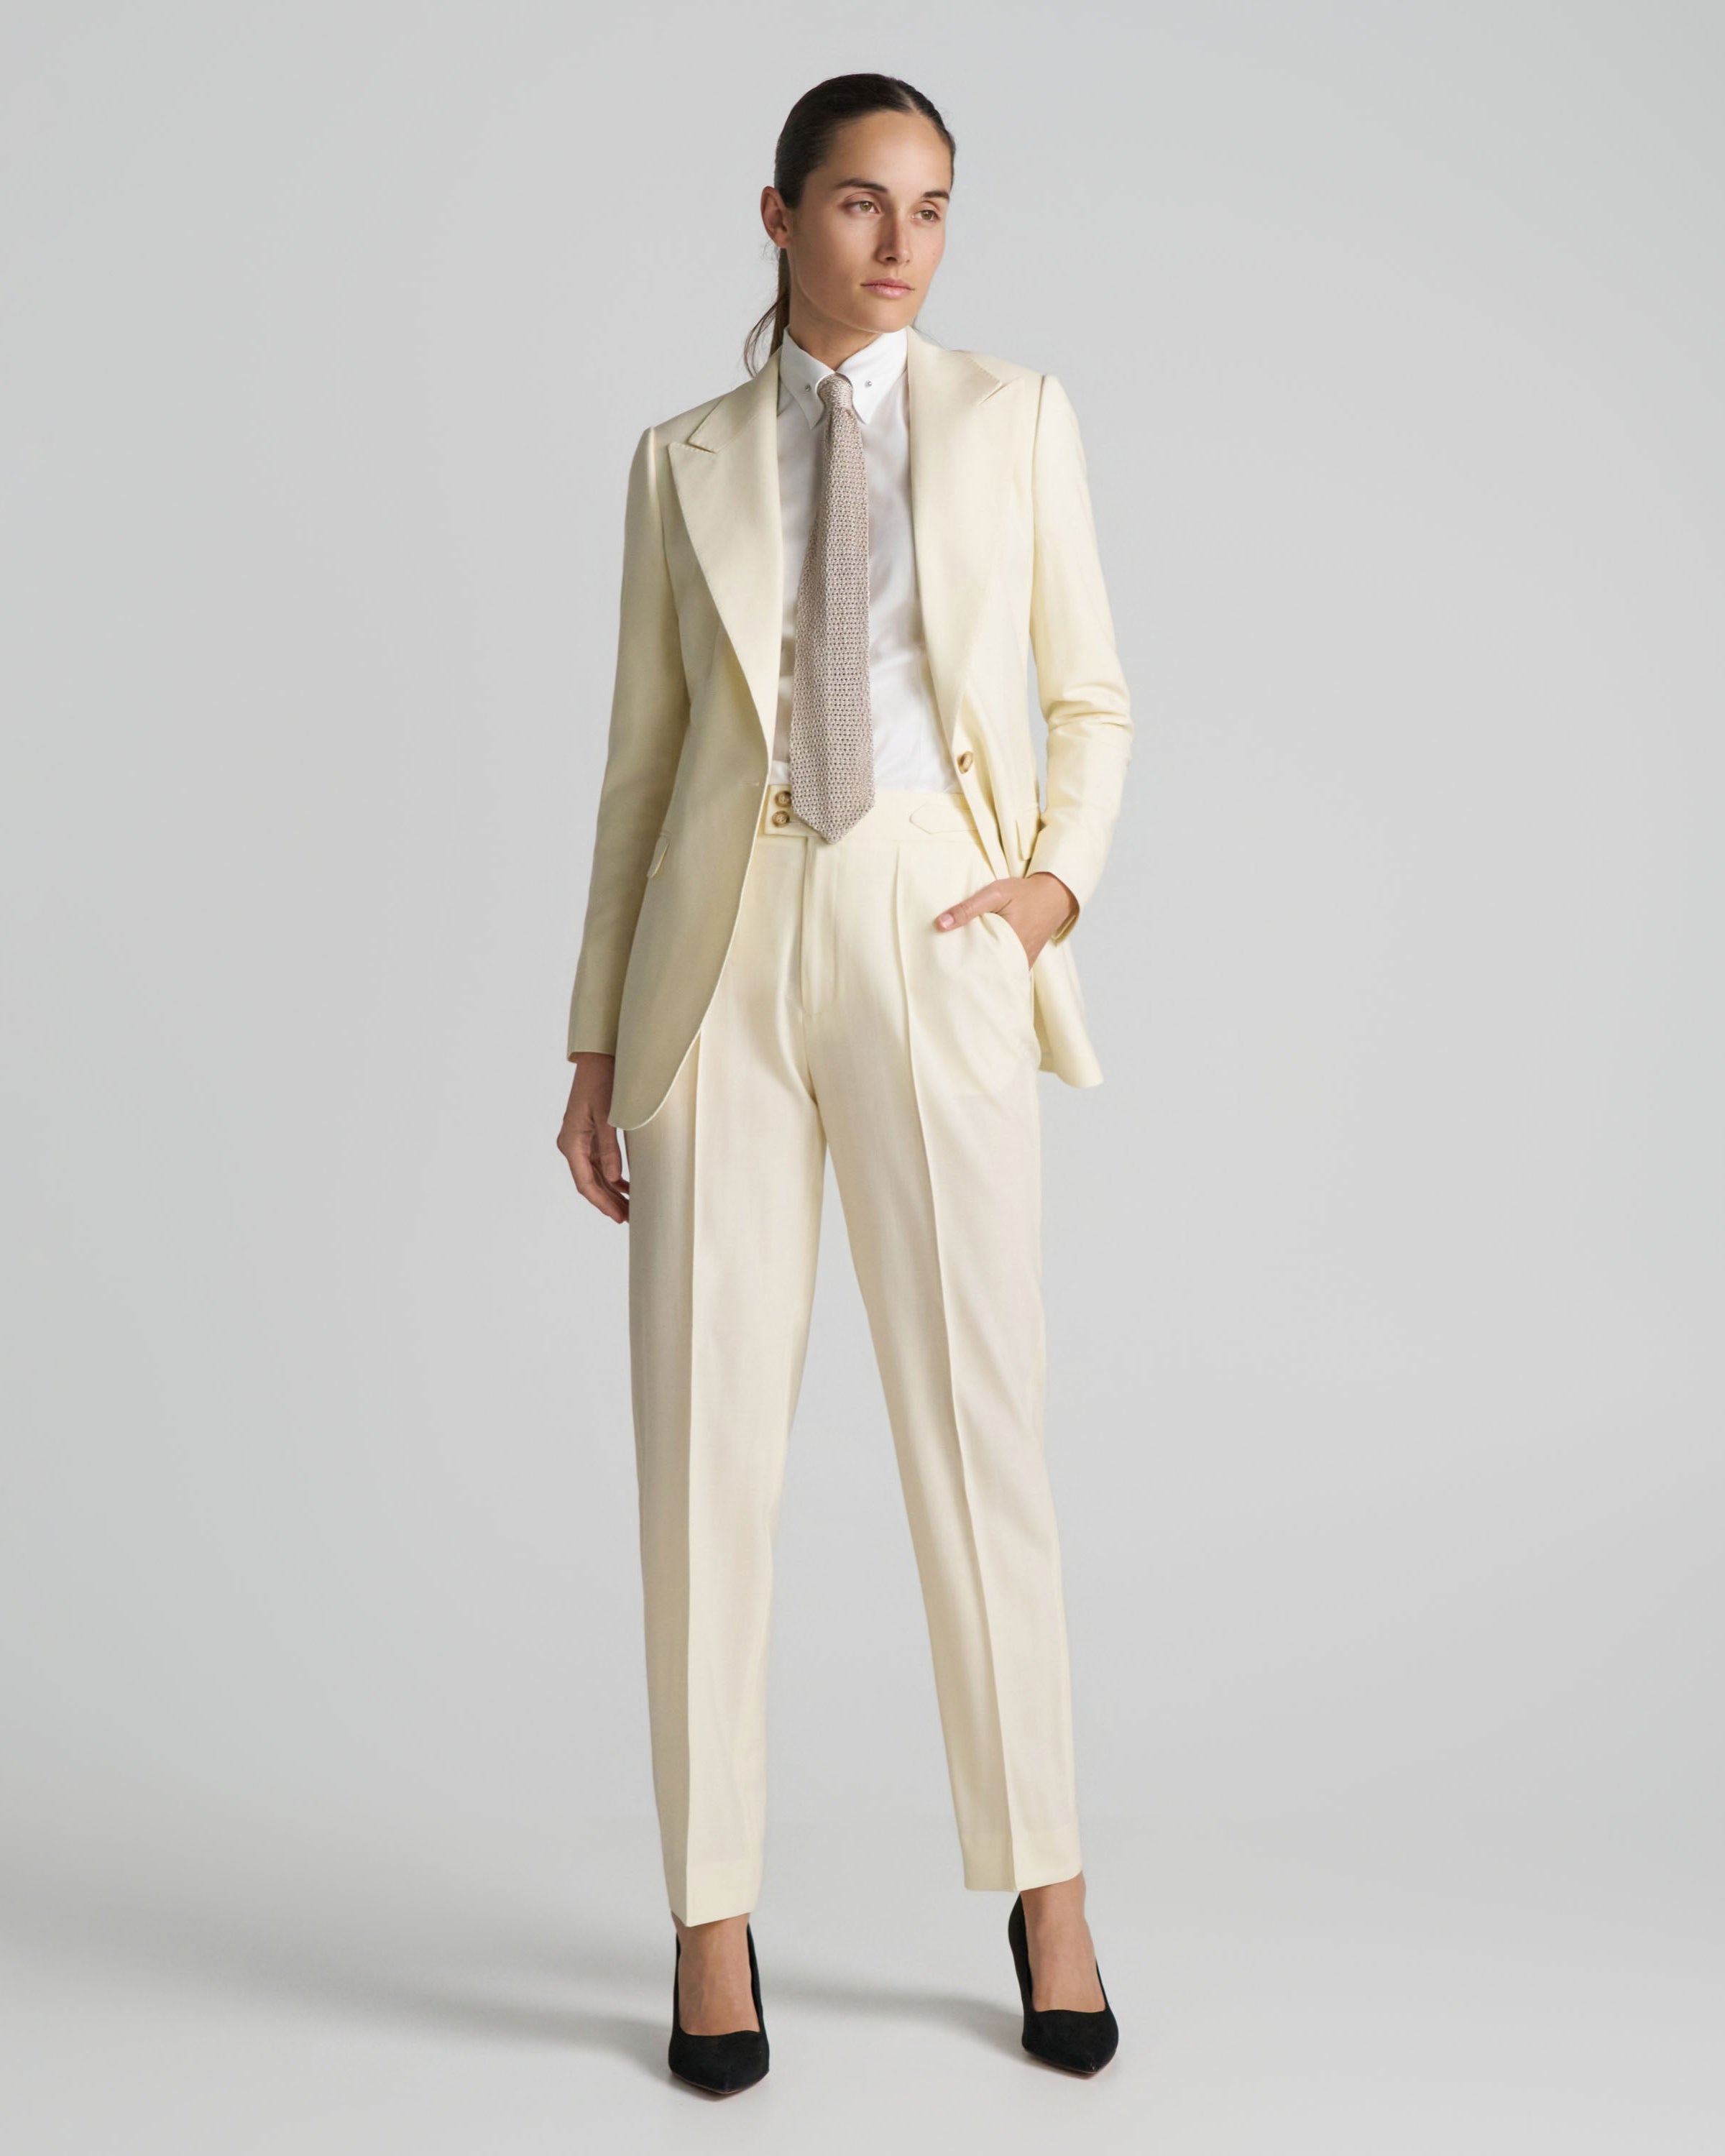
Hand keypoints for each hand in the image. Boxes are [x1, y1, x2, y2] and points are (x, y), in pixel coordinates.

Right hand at [557, 1053, 629, 1222]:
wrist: (597, 1060)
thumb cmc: (602, 1083)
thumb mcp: (608, 1117)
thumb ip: (610, 1149)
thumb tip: (613, 1179)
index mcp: (571, 1143)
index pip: (585, 1183)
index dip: (602, 1203)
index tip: (618, 1217)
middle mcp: (571, 1145)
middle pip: (589, 1183)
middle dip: (608, 1202)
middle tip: (629, 1218)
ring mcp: (579, 1141)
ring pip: (594, 1175)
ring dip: (610, 1192)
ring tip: (629, 1208)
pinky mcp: (588, 1136)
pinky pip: (598, 1164)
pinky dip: (611, 1177)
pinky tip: (625, 1186)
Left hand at [934, 871, 1076, 967]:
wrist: (1054, 895)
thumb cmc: (1024, 893)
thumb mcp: (994, 894)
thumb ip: (967, 908)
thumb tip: (940, 924)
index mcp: (1009, 944)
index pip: (978, 964)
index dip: (961, 968)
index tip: (946, 969)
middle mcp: (1018, 958)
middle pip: (988, 973)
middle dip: (970, 974)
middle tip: (950, 974)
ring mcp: (1024, 961)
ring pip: (998, 974)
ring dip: (983, 972)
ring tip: (963, 973)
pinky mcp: (1026, 960)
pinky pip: (1009, 971)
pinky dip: (996, 969)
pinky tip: (983, 967)